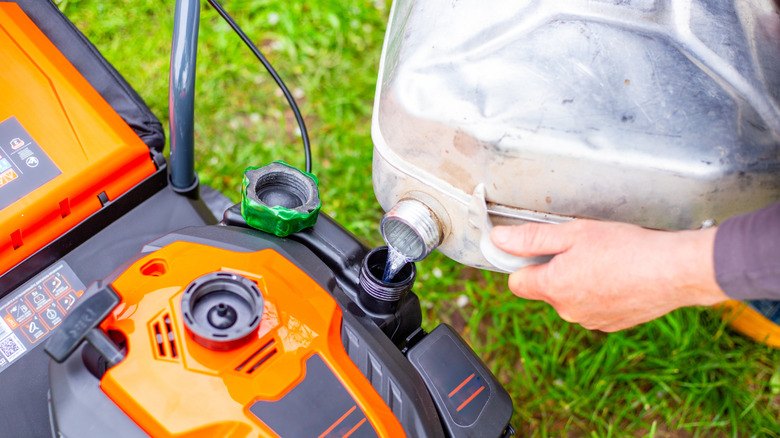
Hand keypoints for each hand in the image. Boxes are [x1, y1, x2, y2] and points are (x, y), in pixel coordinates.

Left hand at [490, 220, 728, 331]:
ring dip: (579, 281)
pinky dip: (600, 292)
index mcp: (553, 288)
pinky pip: (593, 307)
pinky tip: (618, 276)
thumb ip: (531, 238)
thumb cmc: (625, 248)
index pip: (517, 282)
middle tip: (581, 248)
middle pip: (545, 289)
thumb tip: (497, 241)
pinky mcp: (612, 325)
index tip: (536, 249)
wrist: (674, 271)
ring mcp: (591, 321)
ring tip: (605, 260)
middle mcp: (568, 311)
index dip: (523, 263)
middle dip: (556, 269)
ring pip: (571, 298)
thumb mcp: (572, 233)